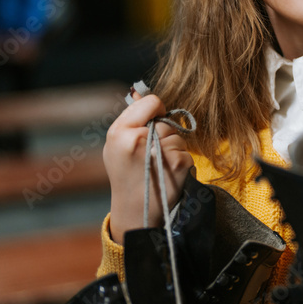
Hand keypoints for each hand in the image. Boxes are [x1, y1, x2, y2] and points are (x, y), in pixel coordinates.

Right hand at [103, 90, 193, 243]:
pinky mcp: (179, 163)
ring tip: (157, 167)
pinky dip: (180, 161)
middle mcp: (138, 140)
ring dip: (172, 149)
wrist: (136, 211)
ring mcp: (160, 152)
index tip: (152, 122)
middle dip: (162, 135)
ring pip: (177, 137)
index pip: (151, 101)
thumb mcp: (117, 146)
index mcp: (119, 133)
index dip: (156, 110)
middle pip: (165, 122)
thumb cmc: (127, 175)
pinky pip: (185, 151)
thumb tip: (139, 92)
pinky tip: (167, 174)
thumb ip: (131, 120)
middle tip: (149, 156)